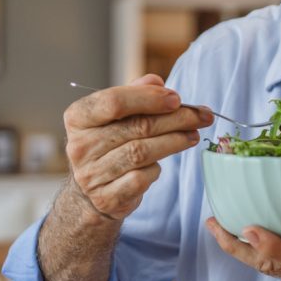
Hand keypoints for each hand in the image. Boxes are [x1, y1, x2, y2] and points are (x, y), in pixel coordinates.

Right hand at [64, 73, 212, 221]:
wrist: (90, 194)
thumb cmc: (108, 145)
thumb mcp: (114, 116)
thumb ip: (134, 94)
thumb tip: (156, 82)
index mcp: (78, 118)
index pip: (114, 102)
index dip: (149, 98)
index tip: (176, 99)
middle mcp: (80, 146)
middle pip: (137, 127)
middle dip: (176, 119)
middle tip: (202, 116)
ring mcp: (91, 174)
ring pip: (142, 152)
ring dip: (175, 141)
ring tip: (193, 135)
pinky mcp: (107, 198)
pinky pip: (142, 178)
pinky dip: (157, 169)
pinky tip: (164, 161)